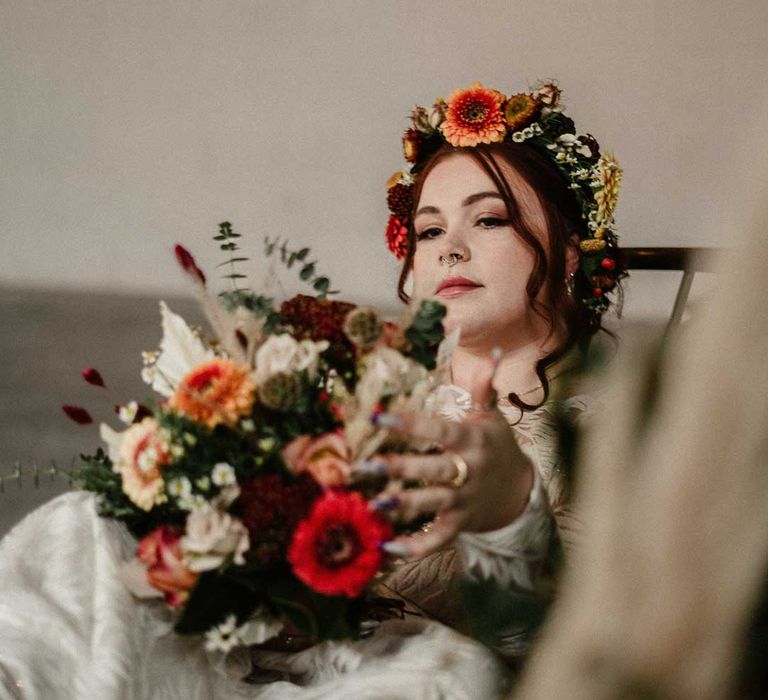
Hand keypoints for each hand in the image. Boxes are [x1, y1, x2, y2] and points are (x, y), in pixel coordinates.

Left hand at [368, 358, 532, 558]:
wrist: (521, 492)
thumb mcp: (492, 418)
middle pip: (432, 470)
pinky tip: (386, 549)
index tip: (378, 418)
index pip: (439, 430)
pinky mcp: (460, 523)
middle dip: (400, 468)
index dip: (410, 424)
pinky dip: (414, 548)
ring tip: (373, 504)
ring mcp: (464, 500)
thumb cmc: (498, 448)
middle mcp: (468, 470)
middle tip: (366, 466)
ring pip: (432, 503)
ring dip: (403, 504)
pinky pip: (437, 539)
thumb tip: (494, 352)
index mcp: (473, 441)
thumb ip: (484, 388)